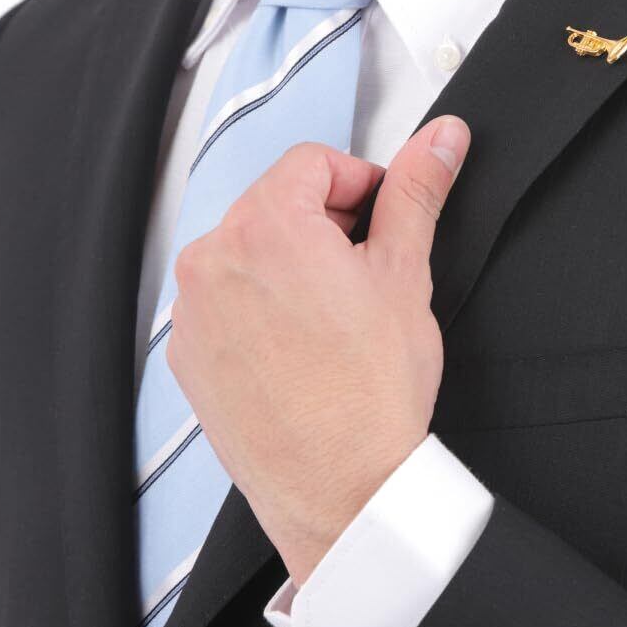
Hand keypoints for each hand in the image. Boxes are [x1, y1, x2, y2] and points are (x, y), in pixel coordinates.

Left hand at [167, 115, 470, 583]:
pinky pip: (225, 304)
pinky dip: (261, 309)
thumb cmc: (371, 393)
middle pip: (276, 204)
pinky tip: (303, 347)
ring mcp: (192, 311)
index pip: (314, 162)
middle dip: (326, 225)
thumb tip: (440, 139)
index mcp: (266, 224)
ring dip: (292, 266)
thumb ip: (417, 192)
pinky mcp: (187, 356)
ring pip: (249, 254)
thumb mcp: (406, 274)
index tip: (383, 217)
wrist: (341, 488)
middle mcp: (213, 259)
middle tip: (368, 272)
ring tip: (337, 318)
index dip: (361, 184)